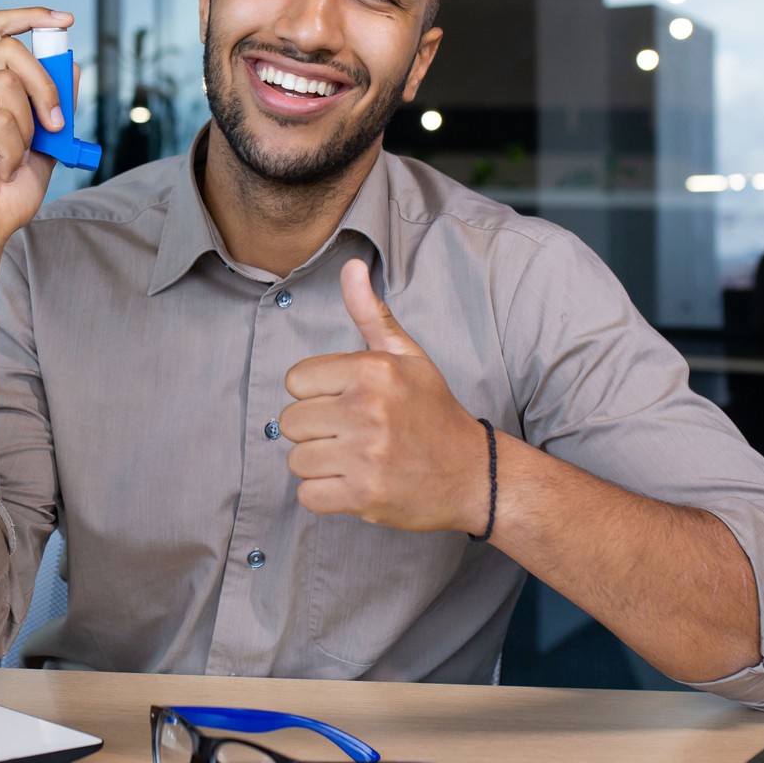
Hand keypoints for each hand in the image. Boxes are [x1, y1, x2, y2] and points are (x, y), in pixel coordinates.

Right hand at [0, 8, 78, 269]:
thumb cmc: (1, 195)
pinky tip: (0, 168)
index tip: (65, 21)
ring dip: (27, 128)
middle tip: (55, 125)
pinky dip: (12, 147)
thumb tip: (71, 66)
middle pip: (9, 50)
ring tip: (14, 159)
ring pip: (7, 83)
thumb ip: (55, 106)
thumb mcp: (43, 144)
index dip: (31, 18)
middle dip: (46, 85)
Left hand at [279, 259, 488, 533]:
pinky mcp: (364, 494)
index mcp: (372, 370)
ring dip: (319, 465)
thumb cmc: (433, 412)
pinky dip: (324, 496)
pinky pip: (308, 496)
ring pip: (296, 460)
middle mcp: (367, 409)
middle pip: (290, 422)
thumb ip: (372, 315)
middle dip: (315, 431)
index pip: (295, 380)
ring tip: (353, 459)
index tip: (345, 402)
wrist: (473, 473)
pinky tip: (352, 484)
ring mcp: (365, 454)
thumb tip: (351, 266)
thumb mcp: (408, 357)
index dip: (316, 394)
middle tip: (350, 435)